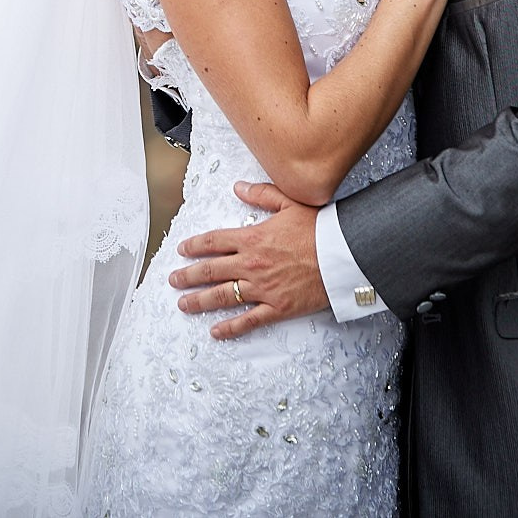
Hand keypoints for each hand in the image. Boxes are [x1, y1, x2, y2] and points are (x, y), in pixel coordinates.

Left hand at [169, 182, 327, 339]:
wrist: (343, 256)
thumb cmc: (320, 229)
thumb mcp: (290, 203)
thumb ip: (261, 195)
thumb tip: (238, 187)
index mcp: (251, 238)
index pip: (213, 242)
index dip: (194, 246)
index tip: (181, 250)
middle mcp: (251, 264)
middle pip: (209, 271)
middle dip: (187, 275)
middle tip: (173, 280)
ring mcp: (261, 288)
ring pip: (222, 296)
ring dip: (199, 301)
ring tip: (184, 304)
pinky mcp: (276, 307)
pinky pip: (248, 320)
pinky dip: (230, 327)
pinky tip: (215, 331)